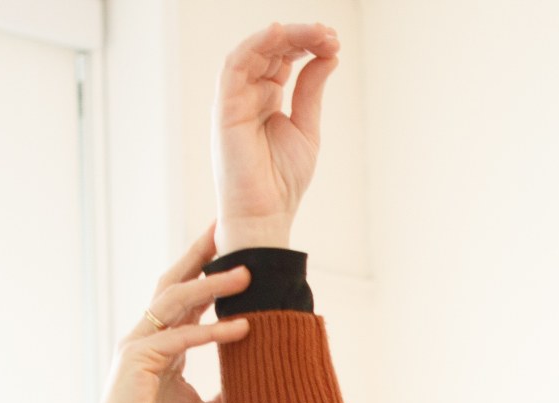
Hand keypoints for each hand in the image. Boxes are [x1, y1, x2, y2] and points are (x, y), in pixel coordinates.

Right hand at [87, 228, 249, 402]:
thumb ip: (229, 394)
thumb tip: (259, 388)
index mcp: (160, 345)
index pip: (186, 299)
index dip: (208, 274)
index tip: (233, 252)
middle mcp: (147, 337)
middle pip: (176, 282)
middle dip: (202, 255)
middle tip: (228, 228)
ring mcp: (139, 344)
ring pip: (178, 300)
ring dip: (214, 284)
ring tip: (248, 273)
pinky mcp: (138, 360)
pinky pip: (181, 338)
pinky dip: (212, 332)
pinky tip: (243, 327)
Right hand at [214, 22, 338, 252]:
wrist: (265, 215)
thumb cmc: (282, 182)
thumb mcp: (306, 128)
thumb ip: (311, 91)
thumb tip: (329, 57)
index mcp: (265, 100)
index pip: (283, 59)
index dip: (307, 45)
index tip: (334, 42)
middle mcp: (247, 95)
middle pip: (271, 51)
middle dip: (302, 37)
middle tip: (330, 34)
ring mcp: (234, 100)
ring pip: (255, 51)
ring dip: (286, 36)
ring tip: (318, 33)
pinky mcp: (225, 107)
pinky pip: (235, 65)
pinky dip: (256, 44)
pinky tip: (279, 32)